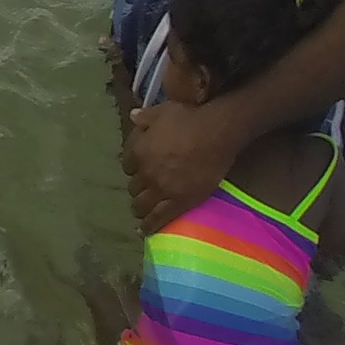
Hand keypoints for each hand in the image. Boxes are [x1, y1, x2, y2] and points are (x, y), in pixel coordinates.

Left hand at [123, 95, 251, 229]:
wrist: (216, 132)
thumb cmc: (189, 118)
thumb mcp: (161, 112)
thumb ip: (144, 117)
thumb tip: (132, 115)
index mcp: (137, 152)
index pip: (127, 166)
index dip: (135, 169)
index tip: (140, 171)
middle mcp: (146, 173)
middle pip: (134, 188)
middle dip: (137, 190)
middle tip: (143, 193)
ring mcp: (162, 189)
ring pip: (142, 205)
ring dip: (140, 209)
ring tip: (141, 213)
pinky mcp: (180, 201)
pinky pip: (159, 218)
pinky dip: (150, 226)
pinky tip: (145, 231)